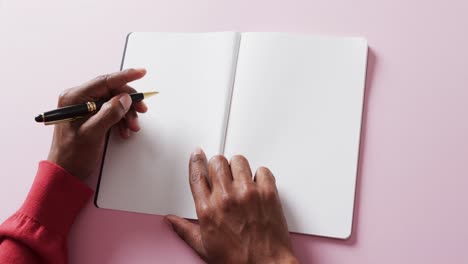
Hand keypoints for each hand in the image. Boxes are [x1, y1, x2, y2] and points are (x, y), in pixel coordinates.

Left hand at [47, 68, 147, 180]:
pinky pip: (112, 111)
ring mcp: (85, 107)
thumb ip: (109, 113)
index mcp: (74, 97)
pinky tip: (124, 130)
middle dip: (128, 102)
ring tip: (132, 127)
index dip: (125, 76)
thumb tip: (124, 98)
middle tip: (141, 110)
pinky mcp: (91, 116)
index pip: (104, 81)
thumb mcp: (93, 133)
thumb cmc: (73, 154)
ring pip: (115, 102)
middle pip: (112, 91)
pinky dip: (121, 120)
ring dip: (127, 113)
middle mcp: (79, 99)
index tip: (141, 72)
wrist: (67, 171)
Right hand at [166, 149, 298, 263]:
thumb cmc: (237, 260)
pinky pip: (262, 170)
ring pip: (239, 161)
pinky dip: (261, 176)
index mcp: (208, 209)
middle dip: (218, 165)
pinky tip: (258, 186)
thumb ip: (185, 230)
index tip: (197, 154)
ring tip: (241, 180)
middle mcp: (226, 197)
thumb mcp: (204, 247)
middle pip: (217, 162)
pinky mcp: (267, 193)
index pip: (197, 174)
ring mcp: (248, 193)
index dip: (196, 160)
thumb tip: (172, 221)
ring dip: (239, 168)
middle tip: (223, 174)